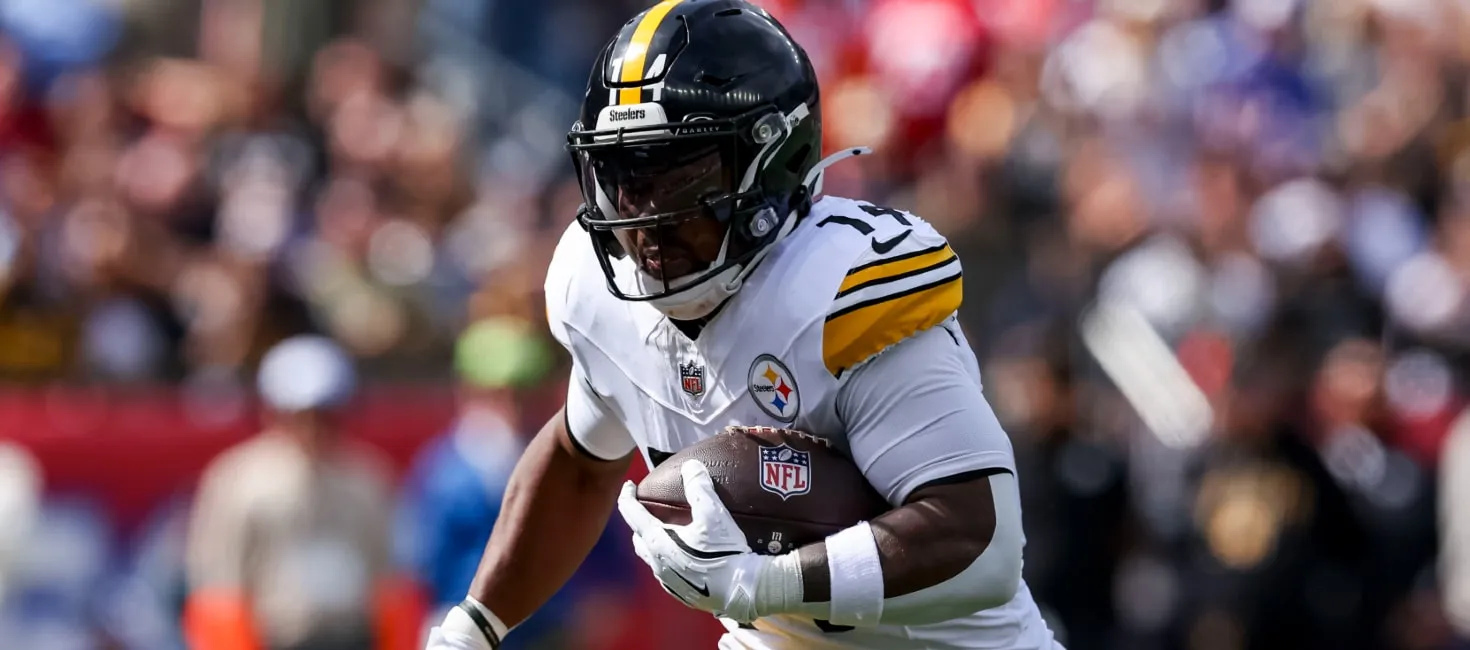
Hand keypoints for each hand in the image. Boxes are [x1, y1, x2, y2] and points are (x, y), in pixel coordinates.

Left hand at [617, 460, 771, 622]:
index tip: (629, 485)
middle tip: (651, 511)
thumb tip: (691, 466)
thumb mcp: (714, 514)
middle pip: (639, 538)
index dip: (627, 496)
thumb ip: (700, 487)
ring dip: (654, 543)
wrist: (742, 591)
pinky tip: (688, 555)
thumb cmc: (725, 551)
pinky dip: (670, 559)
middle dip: (639, 523)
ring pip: (652, 558)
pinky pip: (668, 572)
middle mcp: (657, 562)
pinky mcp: (681, 593)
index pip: (631, 513)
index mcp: (657, 540)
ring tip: (670, 533)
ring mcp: (668, 580)